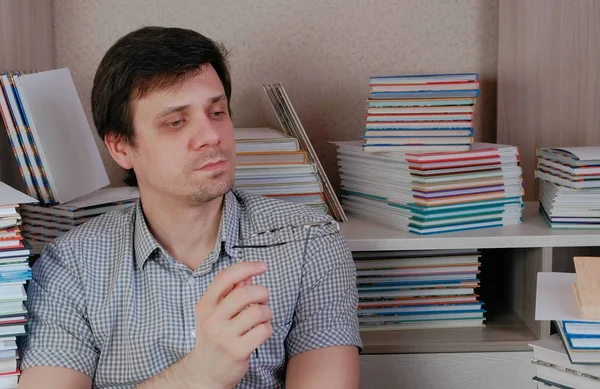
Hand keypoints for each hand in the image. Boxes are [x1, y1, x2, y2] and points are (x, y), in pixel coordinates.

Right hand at [183, 261, 272, 388]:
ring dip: (267, 312)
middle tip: (263, 299)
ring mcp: (224, 336)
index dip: (246, 267)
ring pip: (257, 312)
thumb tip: (249, 275)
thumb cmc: (214, 338)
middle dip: (262, 292)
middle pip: (244, 293)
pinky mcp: (237, 351)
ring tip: (262, 317)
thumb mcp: (215, 313)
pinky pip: (263, 330)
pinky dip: (267, 328)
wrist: (205, 372)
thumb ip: (231, 293)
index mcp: (205, 305)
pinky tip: (260, 332)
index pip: (225, 277)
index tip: (262, 266)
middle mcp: (212, 319)